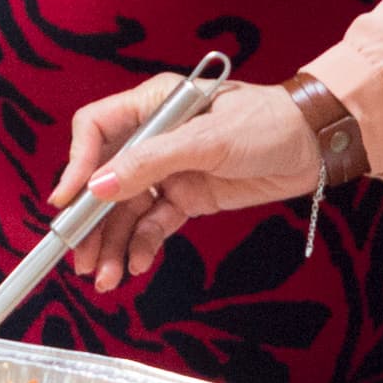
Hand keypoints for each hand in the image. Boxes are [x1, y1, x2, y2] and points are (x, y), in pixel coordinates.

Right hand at [45, 79, 319, 290]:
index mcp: (152, 105)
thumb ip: (151, 162)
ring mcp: (169, 170)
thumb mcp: (208, 139)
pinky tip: (137, 264)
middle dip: (91, 220)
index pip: (96, 130)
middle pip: (105, 179)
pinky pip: (154, 224)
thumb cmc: (266, 123)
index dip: (77, 164)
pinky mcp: (187, 196)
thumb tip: (99, 188)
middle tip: (79, 257)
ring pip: (127, 209)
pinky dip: (143, 245)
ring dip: (113, 242)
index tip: (67, 202)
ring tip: (105, 277)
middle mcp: (153, 137)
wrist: (315, 146)